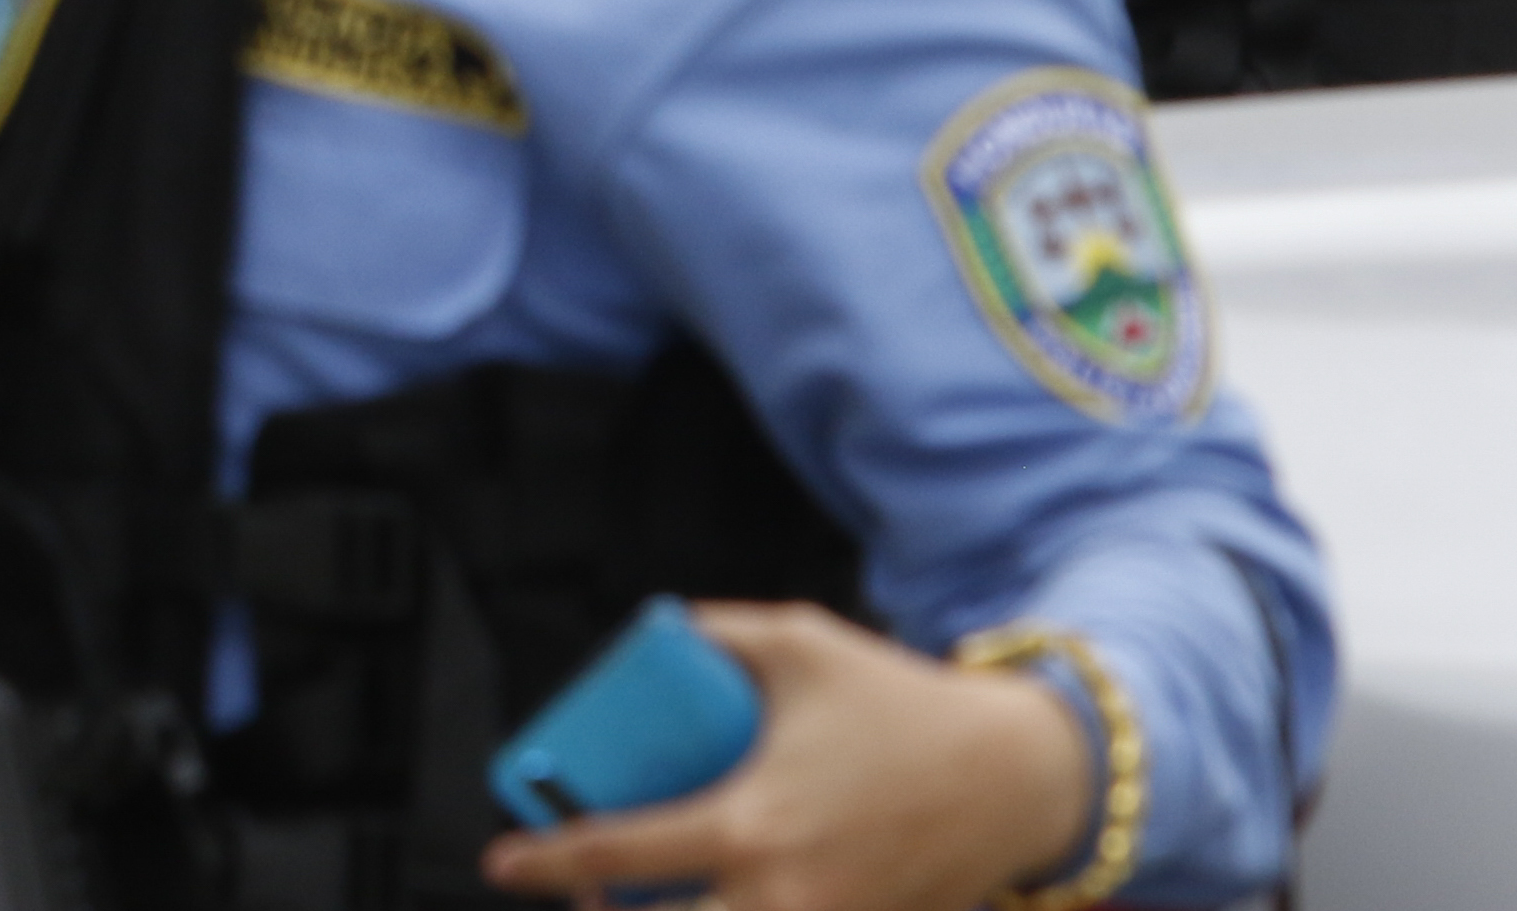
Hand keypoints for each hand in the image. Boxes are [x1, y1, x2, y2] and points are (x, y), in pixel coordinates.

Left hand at [480, 603, 1096, 910]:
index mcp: (749, 825)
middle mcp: (782, 895)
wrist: (1017, 778)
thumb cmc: (898, 703)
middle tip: (573, 888)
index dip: (547, 861)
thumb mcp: (797, 640)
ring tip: (634, 894)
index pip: (618, 856)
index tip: (500, 861)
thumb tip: (651, 633)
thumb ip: (714, 631)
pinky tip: (715, 898)